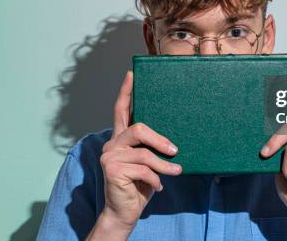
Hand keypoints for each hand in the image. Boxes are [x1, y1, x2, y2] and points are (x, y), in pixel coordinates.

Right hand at [88, 71, 182, 239]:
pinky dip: (155, 179)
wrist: (124, 212)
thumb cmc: (140, 185)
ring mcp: (110, 156)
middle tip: (175, 151)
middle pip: (138, 128)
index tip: (131, 74)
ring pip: (143, 152)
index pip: (121, 109)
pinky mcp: (111, 170)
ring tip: (176, 172)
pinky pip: (142, 169)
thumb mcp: (149, 162)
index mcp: (121, 137)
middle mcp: (112, 143)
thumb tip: (175, 139)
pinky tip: (158, 187)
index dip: (126, 91)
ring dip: (163, 165)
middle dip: (160, 139)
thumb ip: (153, 147)